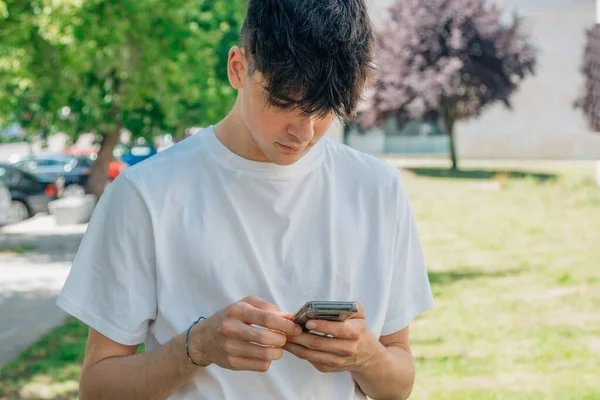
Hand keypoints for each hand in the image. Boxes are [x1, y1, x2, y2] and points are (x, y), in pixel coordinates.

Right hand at [188, 296, 302, 371]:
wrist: (204, 338)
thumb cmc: (231, 317)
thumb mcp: (245, 304)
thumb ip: (267, 308)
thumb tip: (288, 317)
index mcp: (237, 311)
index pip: (266, 318)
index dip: (285, 324)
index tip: (295, 328)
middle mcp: (230, 329)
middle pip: (265, 338)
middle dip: (282, 339)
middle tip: (285, 338)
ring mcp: (229, 348)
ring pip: (264, 355)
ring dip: (278, 352)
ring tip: (278, 347)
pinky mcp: (231, 363)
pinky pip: (259, 366)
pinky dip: (268, 361)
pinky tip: (265, 355)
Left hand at [283, 303, 383, 372]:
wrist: (364, 353)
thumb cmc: (356, 327)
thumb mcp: (359, 314)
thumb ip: (348, 306)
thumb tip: (327, 305)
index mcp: (355, 333)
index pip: (339, 330)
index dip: (323, 326)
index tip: (308, 321)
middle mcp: (347, 349)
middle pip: (319, 343)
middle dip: (301, 335)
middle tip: (287, 327)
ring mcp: (337, 361)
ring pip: (310, 354)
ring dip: (294, 344)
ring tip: (283, 334)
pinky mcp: (328, 368)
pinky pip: (309, 360)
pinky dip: (296, 351)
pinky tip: (288, 342)